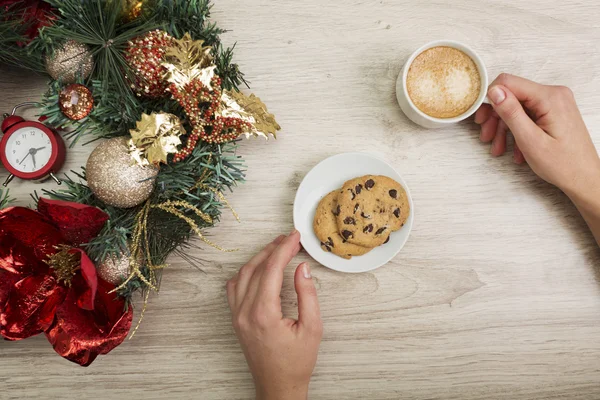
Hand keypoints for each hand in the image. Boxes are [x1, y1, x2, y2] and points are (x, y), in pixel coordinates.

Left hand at [226, 231, 322, 399]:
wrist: (277, 385)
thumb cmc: (296, 362)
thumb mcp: (312, 328)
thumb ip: (307, 294)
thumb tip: (301, 268)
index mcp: (263, 313)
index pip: (272, 269)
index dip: (284, 248)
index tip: (295, 237)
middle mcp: (245, 312)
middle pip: (255, 267)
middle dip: (272, 249)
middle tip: (289, 238)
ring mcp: (237, 315)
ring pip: (242, 275)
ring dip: (258, 258)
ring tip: (276, 248)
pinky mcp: (235, 319)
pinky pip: (234, 288)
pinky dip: (245, 272)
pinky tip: (258, 268)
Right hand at [475, 73, 599, 196]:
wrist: (584, 178)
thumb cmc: (563, 164)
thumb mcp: (530, 140)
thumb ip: (511, 113)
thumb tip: (494, 90)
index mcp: (550, 97)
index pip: (508, 83)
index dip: (489, 99)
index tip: (481, 118)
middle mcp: (554, 94)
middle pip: (512, 95)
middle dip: (496, 117)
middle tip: (486, 136)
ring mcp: (555, 103)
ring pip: (517, 107)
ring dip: (504, 127)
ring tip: (498, 147)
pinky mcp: (553, 111)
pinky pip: (527, 114)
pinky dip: (516, 129)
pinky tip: (514, 148)